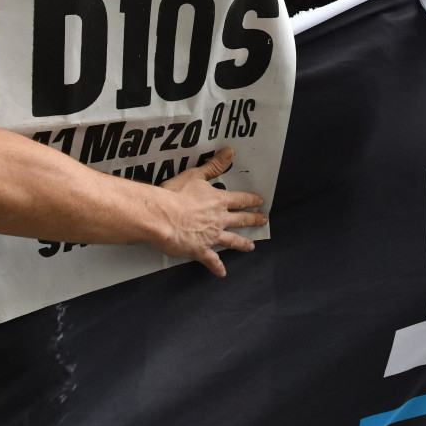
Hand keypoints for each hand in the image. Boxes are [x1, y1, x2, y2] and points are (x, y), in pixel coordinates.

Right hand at [153, 147, 266, 276]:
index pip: (240, 200)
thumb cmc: (175, 194)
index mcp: (218, 201)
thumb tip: (230, 152)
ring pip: (231, 241)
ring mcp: (211, 236)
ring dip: (242, 244)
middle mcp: (219, 219)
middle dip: (253, 220)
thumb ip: (214, 166)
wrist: (162, 216)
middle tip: (264, 221)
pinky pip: (211, 261)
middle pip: (241, 220)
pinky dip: (217, 268)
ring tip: (251, 247)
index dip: (251, 200)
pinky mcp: (200, 250)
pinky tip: (222, 273)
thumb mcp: (195, 175)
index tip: (260, 202)